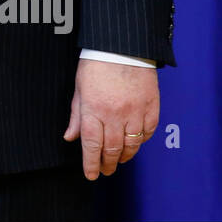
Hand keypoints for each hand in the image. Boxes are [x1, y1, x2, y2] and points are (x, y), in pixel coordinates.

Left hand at [63, 59, 158, 179]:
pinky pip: (148, 131)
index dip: (90, 163)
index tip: (91, 174)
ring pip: (132, 144)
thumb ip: (77, 115)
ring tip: (119, 160)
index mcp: (93, 109)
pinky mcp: (151, 107)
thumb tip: (70, 137)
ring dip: (125, 156)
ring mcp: (135, 111)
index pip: (92, 145)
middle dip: (108, 163)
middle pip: (113, 149)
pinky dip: (141, 141)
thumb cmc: (97, 64)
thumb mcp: (80, 88)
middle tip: (105, 170)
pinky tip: (135, 143)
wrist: (123, 46)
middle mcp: (115, 114)